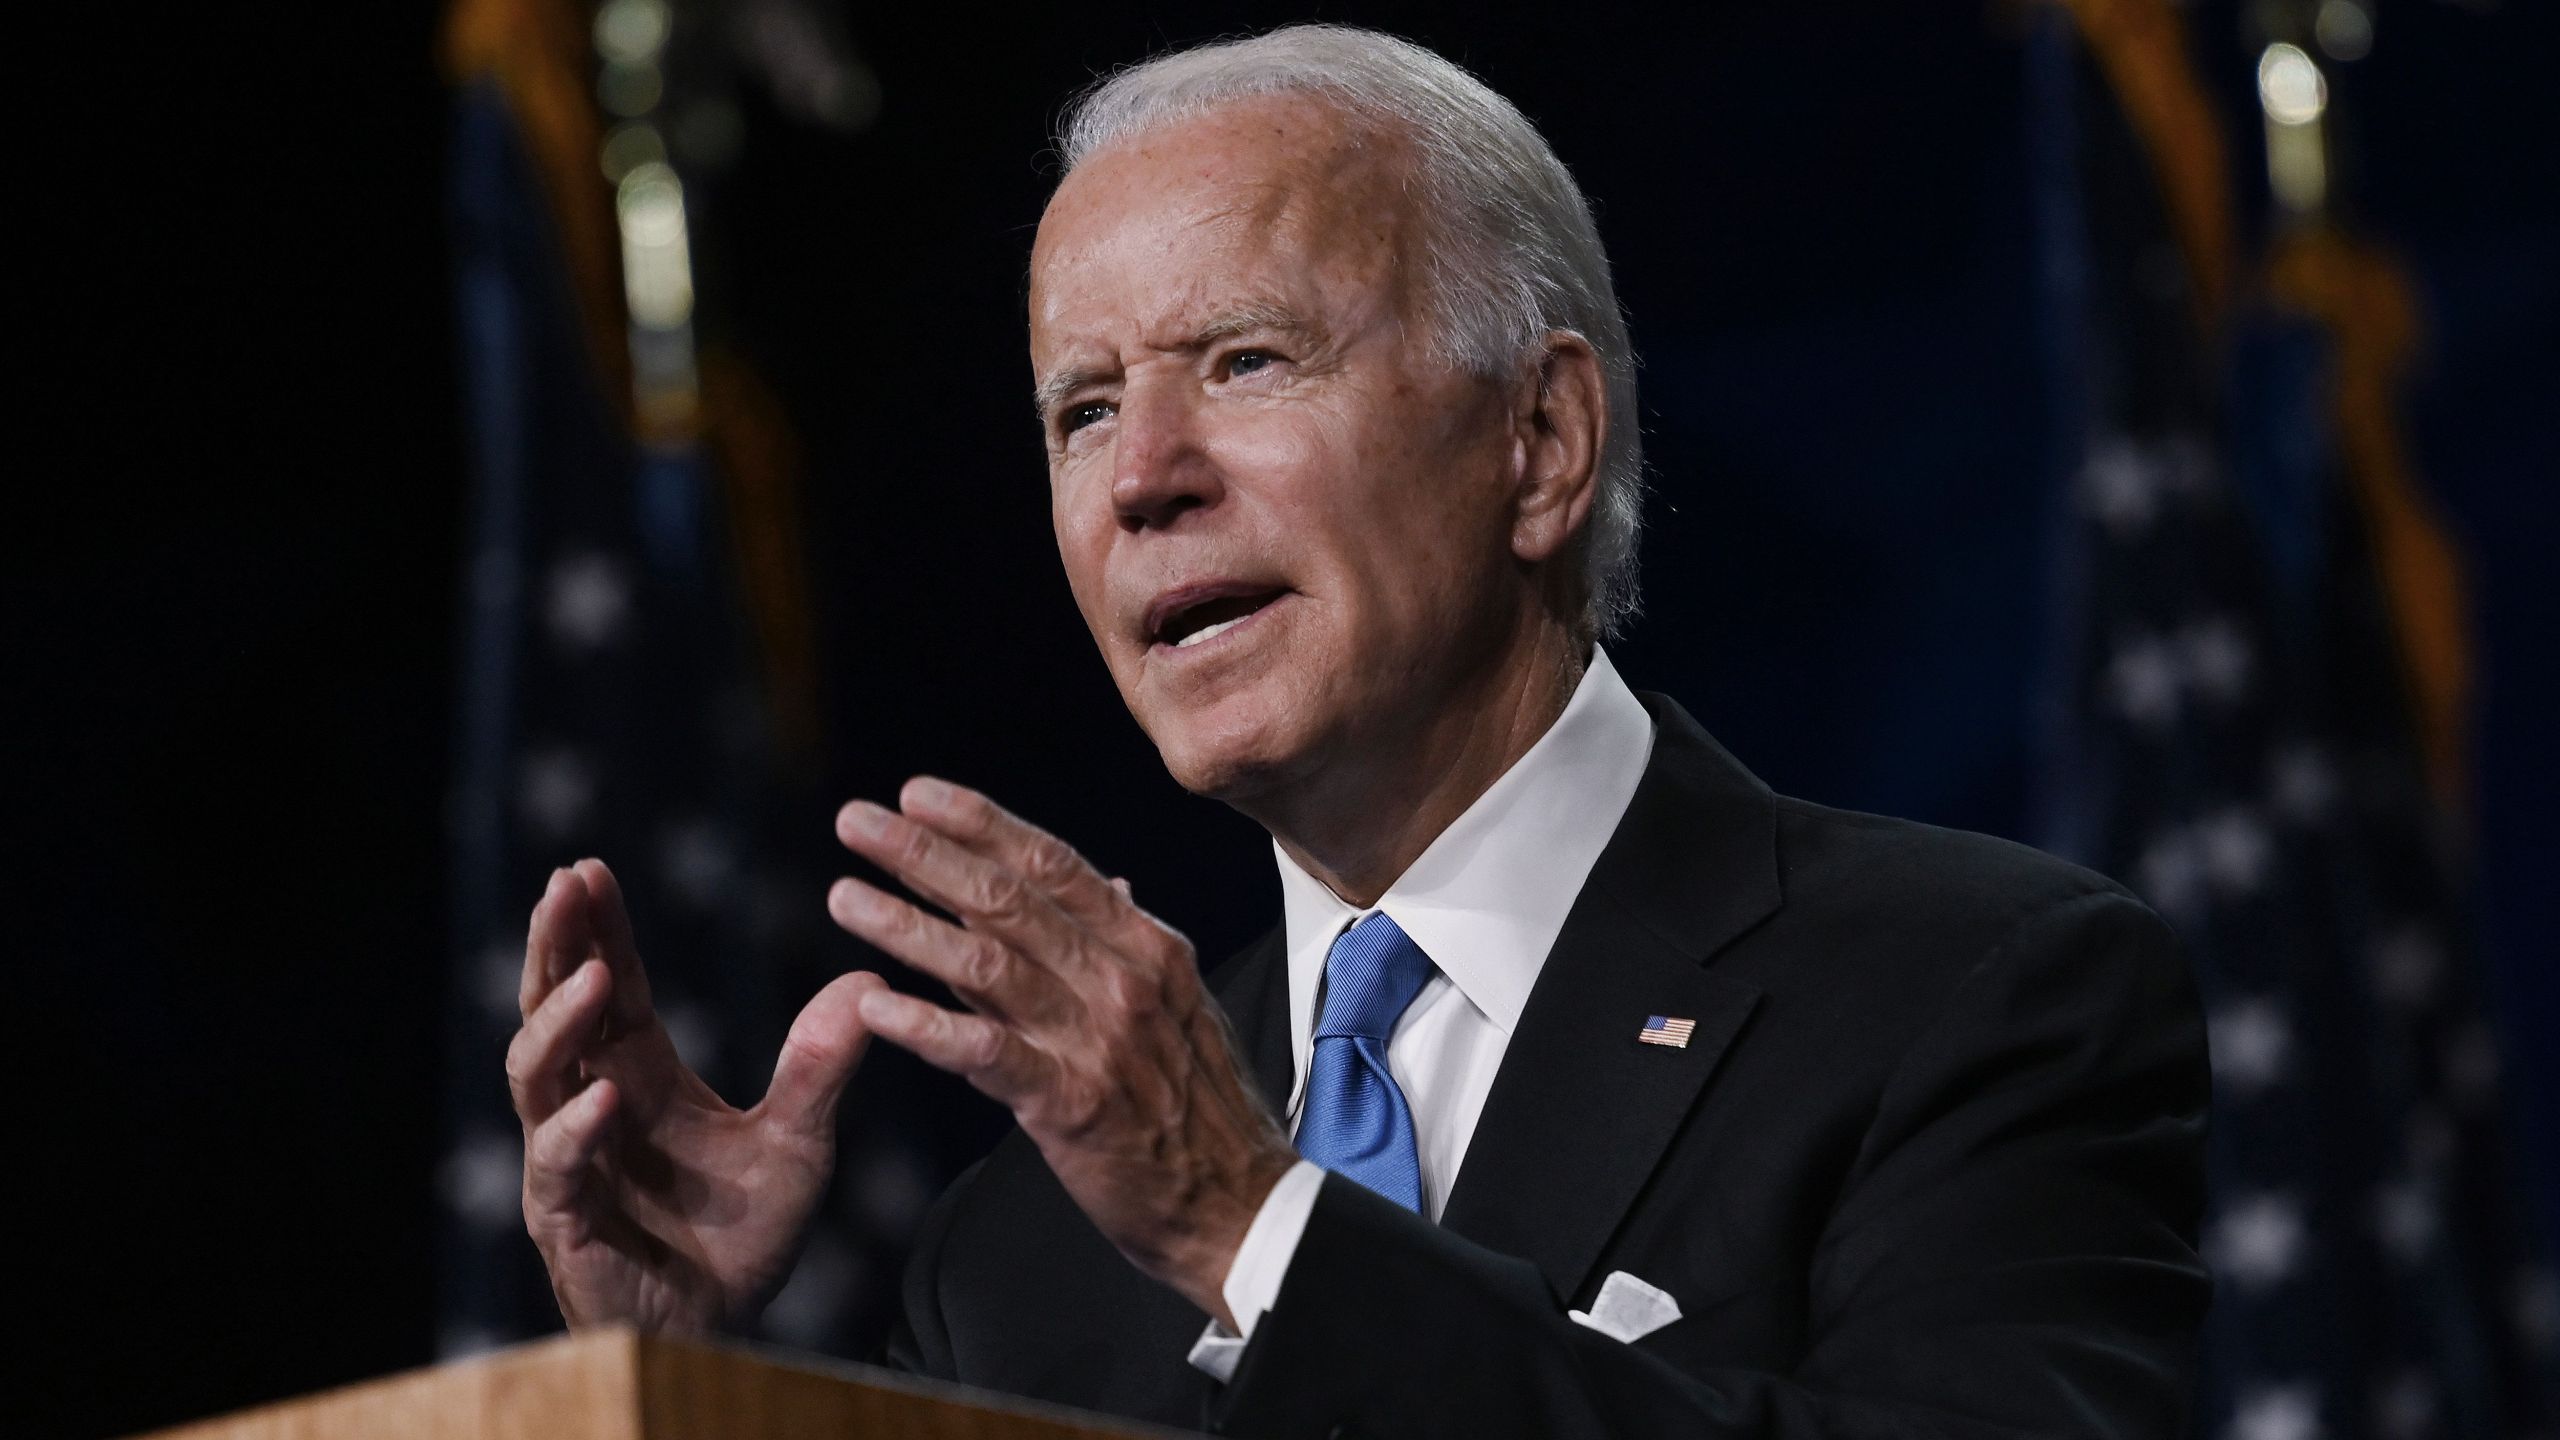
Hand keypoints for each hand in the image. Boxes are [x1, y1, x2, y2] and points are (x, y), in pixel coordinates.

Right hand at [509, 859, 883, 1332]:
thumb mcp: (800, 1141)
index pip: (609, 986)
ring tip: (594, 976)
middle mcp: (591, 1105)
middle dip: (557, 946)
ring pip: (536, 1077)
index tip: (589, 868)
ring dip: (561, 1024)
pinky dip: (575, 1129)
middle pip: (555, 1009)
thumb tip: (869, 982)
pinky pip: (555, 1166)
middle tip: (567, 885)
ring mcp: (569, 1160)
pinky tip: (604, 1099)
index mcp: (639, 1074)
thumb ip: (822, 1068)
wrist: (725, 1327)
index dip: (597, 929)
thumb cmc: (743, 1232)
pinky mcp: (564, 1220)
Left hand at [828, 779, 1297, 1327]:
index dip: (980, 824)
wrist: (1242, 1207)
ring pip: (985, 964)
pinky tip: (872, 1006)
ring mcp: (1097, 1040)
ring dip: (905, 925)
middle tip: (855, 821)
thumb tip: (1106, 884)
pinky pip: (985, 1053)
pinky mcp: (1070, 1105)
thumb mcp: (1178, 1006)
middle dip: (923, 854)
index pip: (1053, 865)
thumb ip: (1122, 946)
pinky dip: (925, 1026)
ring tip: (843, 896)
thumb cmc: (1201, 1110)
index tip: (917, 794)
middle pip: (1007, 899)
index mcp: (1147, 947)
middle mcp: (1123, 980)